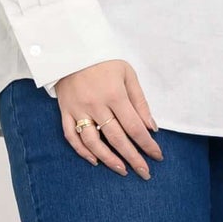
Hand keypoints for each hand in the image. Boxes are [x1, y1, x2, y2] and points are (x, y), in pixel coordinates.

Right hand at [54, 60, 162, 176]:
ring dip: (109, 160)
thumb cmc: (104, 61)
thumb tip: (151, 127)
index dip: (148, 145)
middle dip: (133, 158)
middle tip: (145, 173)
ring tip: (122, 170)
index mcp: (115, 95)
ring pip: (93, 142)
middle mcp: (96, 105)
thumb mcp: (128, 75)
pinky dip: (82, 151)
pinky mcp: (65, 111)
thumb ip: (139, 102)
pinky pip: (71, 136)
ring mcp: (78, 110)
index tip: (157, 156)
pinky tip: (95, 160)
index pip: (135, 127)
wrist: (71, 49)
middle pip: (117, 139)